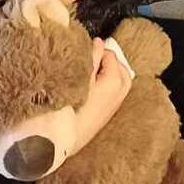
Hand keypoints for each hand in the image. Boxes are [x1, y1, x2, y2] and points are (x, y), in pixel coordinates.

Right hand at [67, 37, 133, 154]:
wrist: (62, 141)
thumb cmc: (69, 108)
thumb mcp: (79, 79)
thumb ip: (92, 58)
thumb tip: (98, 42)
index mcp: (115, 80)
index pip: (110, 54)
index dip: (96, 51)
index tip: (82, 53)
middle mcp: (121, 91)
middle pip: (119, 65)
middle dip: (106, 60)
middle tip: (88, 61)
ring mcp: (117, 103)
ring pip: (119, 78)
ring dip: (107, 72)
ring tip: (89, 73)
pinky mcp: (109, 113)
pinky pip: (115, 90)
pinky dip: (107, 84)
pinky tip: (91, 87)